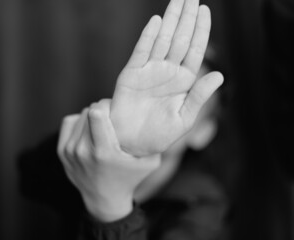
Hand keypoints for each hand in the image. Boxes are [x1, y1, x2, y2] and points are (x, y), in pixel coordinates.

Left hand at [57, 99, 160, 221]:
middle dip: (102, 110)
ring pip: (80, 115)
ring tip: (102, 125)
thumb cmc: (129, 178)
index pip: (96, 114)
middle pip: (90, 111)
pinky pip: (69, 122)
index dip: (107, 105)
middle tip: (112, 117)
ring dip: (92, 116)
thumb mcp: (149, 163)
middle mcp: (83, 151)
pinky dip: (79, 122)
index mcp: (104, 152)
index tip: (115, 109)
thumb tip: (158, 117)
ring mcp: (70, 151)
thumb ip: (155, 142)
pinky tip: (89, 130)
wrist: (104, 199)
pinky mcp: (61, 151)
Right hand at [110, 0, 222, 155]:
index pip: (195, 50)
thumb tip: (219, 75)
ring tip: (178, 0)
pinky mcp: (131, 74)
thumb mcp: (184, 119)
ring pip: (162, 40)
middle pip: (180, 38)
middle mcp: (168, 71)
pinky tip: (156, 22)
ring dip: (170, 20)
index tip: (204, 10)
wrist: (132, 143)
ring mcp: (149, 71)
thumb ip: (199, 96)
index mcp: (184, 81)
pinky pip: (141, 51)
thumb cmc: (159, 134)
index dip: (200, 30)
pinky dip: (148, 37)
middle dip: (186, 17)